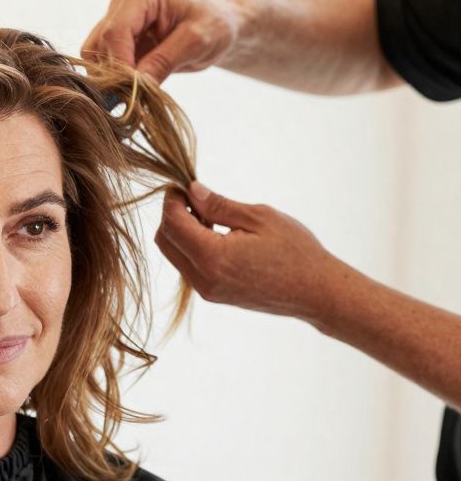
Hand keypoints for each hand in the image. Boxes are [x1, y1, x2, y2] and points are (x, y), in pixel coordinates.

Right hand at [83, 0, 243, 83]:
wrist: (216, 27)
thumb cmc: (214, 26)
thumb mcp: (197, 43)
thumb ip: (165, 61)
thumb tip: (136, 86)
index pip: (115, 31)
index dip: (119, 64)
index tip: (132, 91)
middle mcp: (121, 4)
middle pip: (99, 45)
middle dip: (113, 74)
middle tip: (135, 98)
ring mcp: (114, 21)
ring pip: (93, 57)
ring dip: (109, 79)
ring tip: (136, 94)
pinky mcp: (114, 41)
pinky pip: (100, 64)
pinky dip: (111, 80)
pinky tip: (132, 89)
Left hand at [154, 181, 346, 321]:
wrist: (316, 291)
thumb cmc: (295, 251)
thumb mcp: (259, 217)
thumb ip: (219, 205)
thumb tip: (192, 191)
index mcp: (213, 257)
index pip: (172, 223)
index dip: (172, 201)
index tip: (182, 186)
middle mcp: (203, 278)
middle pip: (164, 241)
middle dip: (172, 216)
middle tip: (195, 199)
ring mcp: (206, 290)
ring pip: (174, 255)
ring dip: (181, 232)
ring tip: (209, 216)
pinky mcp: (212, 295)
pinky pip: (188, 266)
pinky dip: (191, 247)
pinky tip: (215, 234)